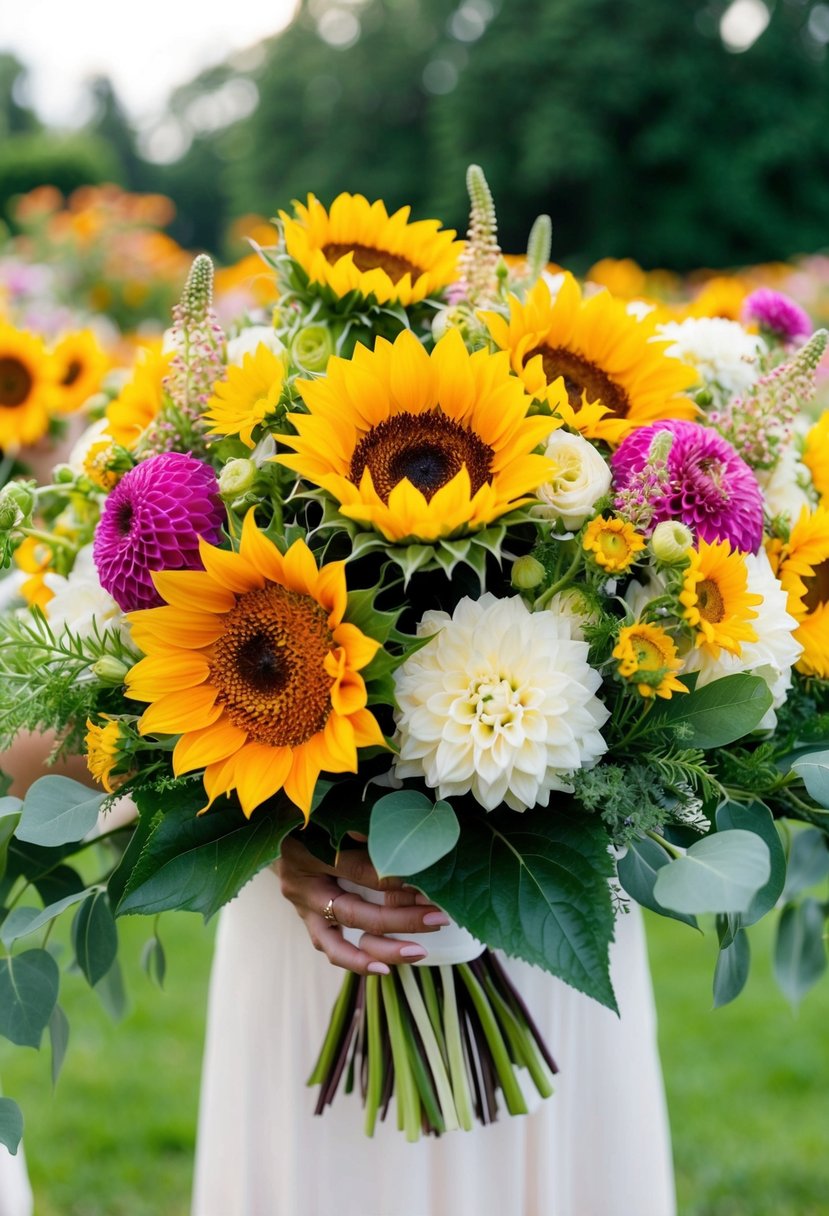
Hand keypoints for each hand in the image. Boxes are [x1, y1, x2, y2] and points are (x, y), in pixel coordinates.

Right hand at [274, 835, 448, 975]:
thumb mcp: (335, 814)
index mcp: (308, 851)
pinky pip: (331, 949)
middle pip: (353, 912)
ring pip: (338, 944)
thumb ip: (364, 826)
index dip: (393, 879)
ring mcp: (302, 909)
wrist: (278, 832)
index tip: (428, 884)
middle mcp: (302, 886)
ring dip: (382, 949)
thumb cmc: (316, 818)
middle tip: (436, 917)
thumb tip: (403, 840)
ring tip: (418, 952)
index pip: (356, 870)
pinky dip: (358, 961)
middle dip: (399, 918)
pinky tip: (385, 968)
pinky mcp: (306, 923)